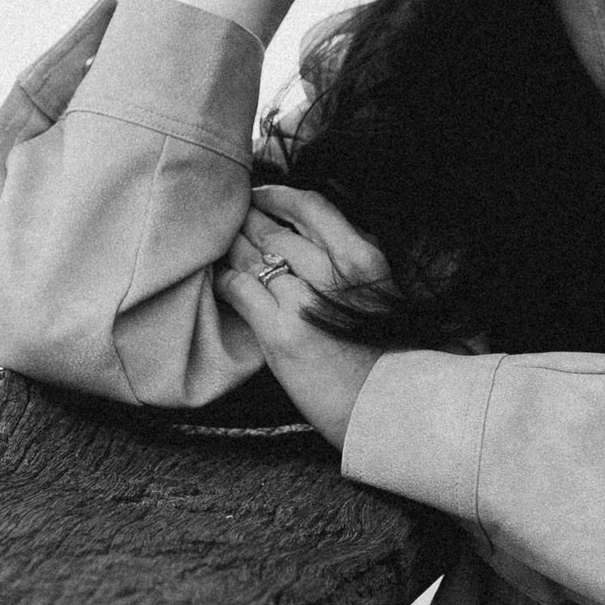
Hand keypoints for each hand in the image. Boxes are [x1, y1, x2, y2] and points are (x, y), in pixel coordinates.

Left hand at [215, 182, 393, 447]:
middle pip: (273, 230)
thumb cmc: (382, 349)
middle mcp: (334, 273)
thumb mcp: (380, 288)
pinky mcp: (281, 333)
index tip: (259, 196)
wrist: (384, 407)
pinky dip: (224, 280)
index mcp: (362, 258)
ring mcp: (305, 301)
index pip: (310, 207)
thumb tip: (311, 224)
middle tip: (230, 225)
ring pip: (251, 255)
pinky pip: (239, 288)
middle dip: (246, 223)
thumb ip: (351, 253)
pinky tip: (219, 281)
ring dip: (231, 249)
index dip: (276, 196)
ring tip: (220, 250)